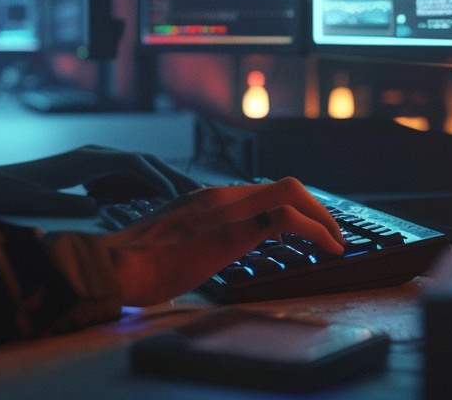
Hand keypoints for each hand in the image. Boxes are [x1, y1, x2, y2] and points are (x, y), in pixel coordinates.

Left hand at [0, 145, 202, 215]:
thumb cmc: (6, 193)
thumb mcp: (35, 203)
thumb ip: (65, 206)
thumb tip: (97, 209)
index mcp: (84, 160)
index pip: (135, 163)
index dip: (162, 179)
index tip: (184, 196)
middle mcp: (90, 156)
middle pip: (142, 162)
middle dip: (172, 177)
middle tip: (202, 195)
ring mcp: (87, 163)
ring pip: (134, 169)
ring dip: (159, 182)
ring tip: (187, 200)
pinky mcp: (83, 174)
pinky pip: (121, 178)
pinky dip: (141, 188)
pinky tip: (152, 204)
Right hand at [99, 178, 345, 306]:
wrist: (116, 266)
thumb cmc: (134, 264)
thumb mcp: (171, 244)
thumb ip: (192, 241)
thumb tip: (201, 257)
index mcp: (204, 199)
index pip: (261, 191)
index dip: (293, 207)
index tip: (305, 230)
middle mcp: (218, 196)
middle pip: (285, 185)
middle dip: (317, 208)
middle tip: (331, 235)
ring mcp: (225, 210)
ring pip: (291, 193)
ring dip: (322, 217)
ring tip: (335, 242)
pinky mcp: (231, 231)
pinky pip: (288, 219)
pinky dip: (317, 230)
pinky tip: (328, 248)